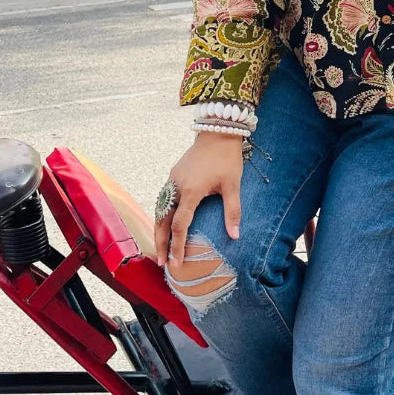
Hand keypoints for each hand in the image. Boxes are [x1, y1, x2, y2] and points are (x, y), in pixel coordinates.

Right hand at [155, 132, 244, 271]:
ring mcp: (172, 180)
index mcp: (191, 191)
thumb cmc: (227, 159)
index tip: (177, 263)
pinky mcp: (173, 175)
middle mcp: (177, 187)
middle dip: (161, 243)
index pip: (180, 225)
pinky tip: (165, 224)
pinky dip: (161, 215)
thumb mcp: (233, 185)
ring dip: (158, 229)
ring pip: (159, 210)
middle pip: (162, 220)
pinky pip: (163, 199)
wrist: (217, 132)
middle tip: (161, 262)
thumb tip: (235, 236)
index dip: (177, 246)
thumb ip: (232, 212)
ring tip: (160, 248)